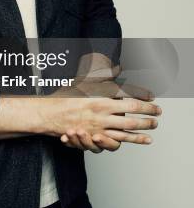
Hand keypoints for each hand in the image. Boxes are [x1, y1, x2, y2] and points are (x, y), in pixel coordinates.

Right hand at [38, 84, 160, 147]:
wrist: (50, 115)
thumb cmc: (66, 97)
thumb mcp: (84, 81)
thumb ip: (103, 74)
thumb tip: (117, 67)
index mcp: (100, 95)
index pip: (127, 93)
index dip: (142, 95)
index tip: (151, 96)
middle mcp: (102, 110)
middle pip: (132, 112)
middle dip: (148, 112)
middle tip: (158, 112)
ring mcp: (100, 125)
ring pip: (128, 129)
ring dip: (143, 128)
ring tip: (153, 127)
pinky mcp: (96, 137)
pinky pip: (118, 141)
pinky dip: (132, 140)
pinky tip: (142, 139)